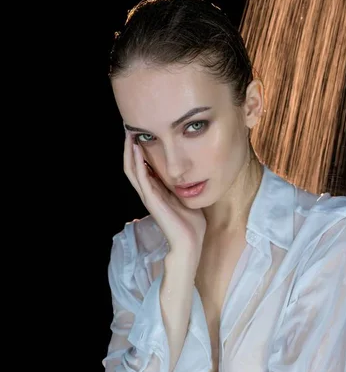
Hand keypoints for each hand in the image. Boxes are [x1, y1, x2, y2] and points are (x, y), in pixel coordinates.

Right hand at [124, 134, 206, 253]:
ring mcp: (148, 196)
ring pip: (132, 170)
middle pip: (133, 166)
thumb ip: (185, 187)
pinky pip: (141, 177)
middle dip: (130, 148)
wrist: (190, 243)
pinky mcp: (151, 200)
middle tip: (129, 128)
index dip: (140, 152)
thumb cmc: (192, 224)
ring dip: (129, 151)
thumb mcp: (188, 199)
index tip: (142, 134)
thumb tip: (192, 176)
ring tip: (128, 134)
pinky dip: (137, 162)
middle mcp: (149, 193)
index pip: (143, 168)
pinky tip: (135, 148)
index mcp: (157, 192)